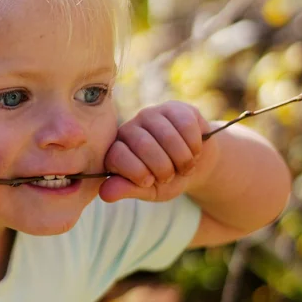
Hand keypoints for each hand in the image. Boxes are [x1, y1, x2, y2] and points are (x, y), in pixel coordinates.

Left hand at [98, 101, 218, 202]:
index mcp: (116, 150)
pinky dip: (194, 146)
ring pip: (168, 136)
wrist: (195, 166)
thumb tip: (106, 193)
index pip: (117, 156)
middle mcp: (130, 128)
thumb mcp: (147, 190)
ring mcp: (151, 115)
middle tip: (170, 176)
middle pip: (144, 145)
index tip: (150, 182)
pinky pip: (186, 125)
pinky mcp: (174, 108)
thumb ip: (127, 190)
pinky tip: (193, 151)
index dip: (137, 174)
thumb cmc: (166, 180)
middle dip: (164, 169)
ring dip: (183, 159)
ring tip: (184, 166)